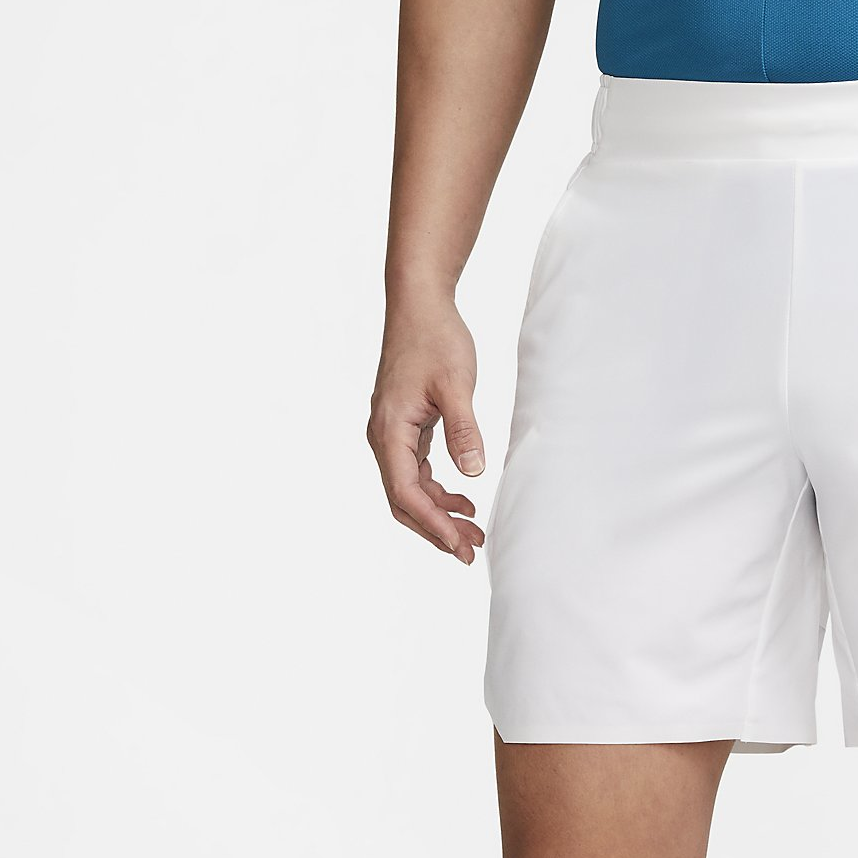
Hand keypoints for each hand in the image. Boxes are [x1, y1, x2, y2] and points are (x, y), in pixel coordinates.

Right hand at [367, 297, 488, 563]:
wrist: (419, 305)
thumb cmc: (435, 338)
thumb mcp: (457, 385)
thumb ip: (464, 429)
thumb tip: (473, 473)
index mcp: (390, 430)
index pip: (406, 493)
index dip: (434, 524)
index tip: (461, 545)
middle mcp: (383, 437)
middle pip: (403, 501)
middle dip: (436, 529)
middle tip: (470, 552)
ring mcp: (392, 433)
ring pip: (410, 490)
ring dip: (439, 514)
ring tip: (474, 532)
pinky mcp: (404, 428)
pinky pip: (416, 472)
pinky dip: (438, 492)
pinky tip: (465, 500)